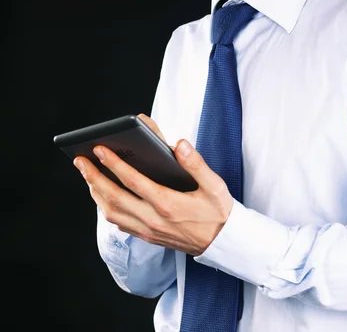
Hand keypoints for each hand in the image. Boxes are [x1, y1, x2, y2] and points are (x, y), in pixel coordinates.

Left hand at [73, 113, 233, 255]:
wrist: (223, 243)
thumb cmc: (218, 210)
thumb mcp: (215, 185)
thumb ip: (196, 163)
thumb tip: (179, 144)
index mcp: (169, 204)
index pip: (134, 182)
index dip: (114, 164)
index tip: (100, 149)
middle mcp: (154, 220)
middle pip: (115, 198)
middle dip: (94, 177)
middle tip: (81, 160)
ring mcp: (148, 230)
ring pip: (113, 213)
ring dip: (96, 192)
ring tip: (88, 174)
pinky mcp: (147, 236)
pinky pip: (119, 222)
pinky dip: (106, 207)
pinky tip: (103, 195)